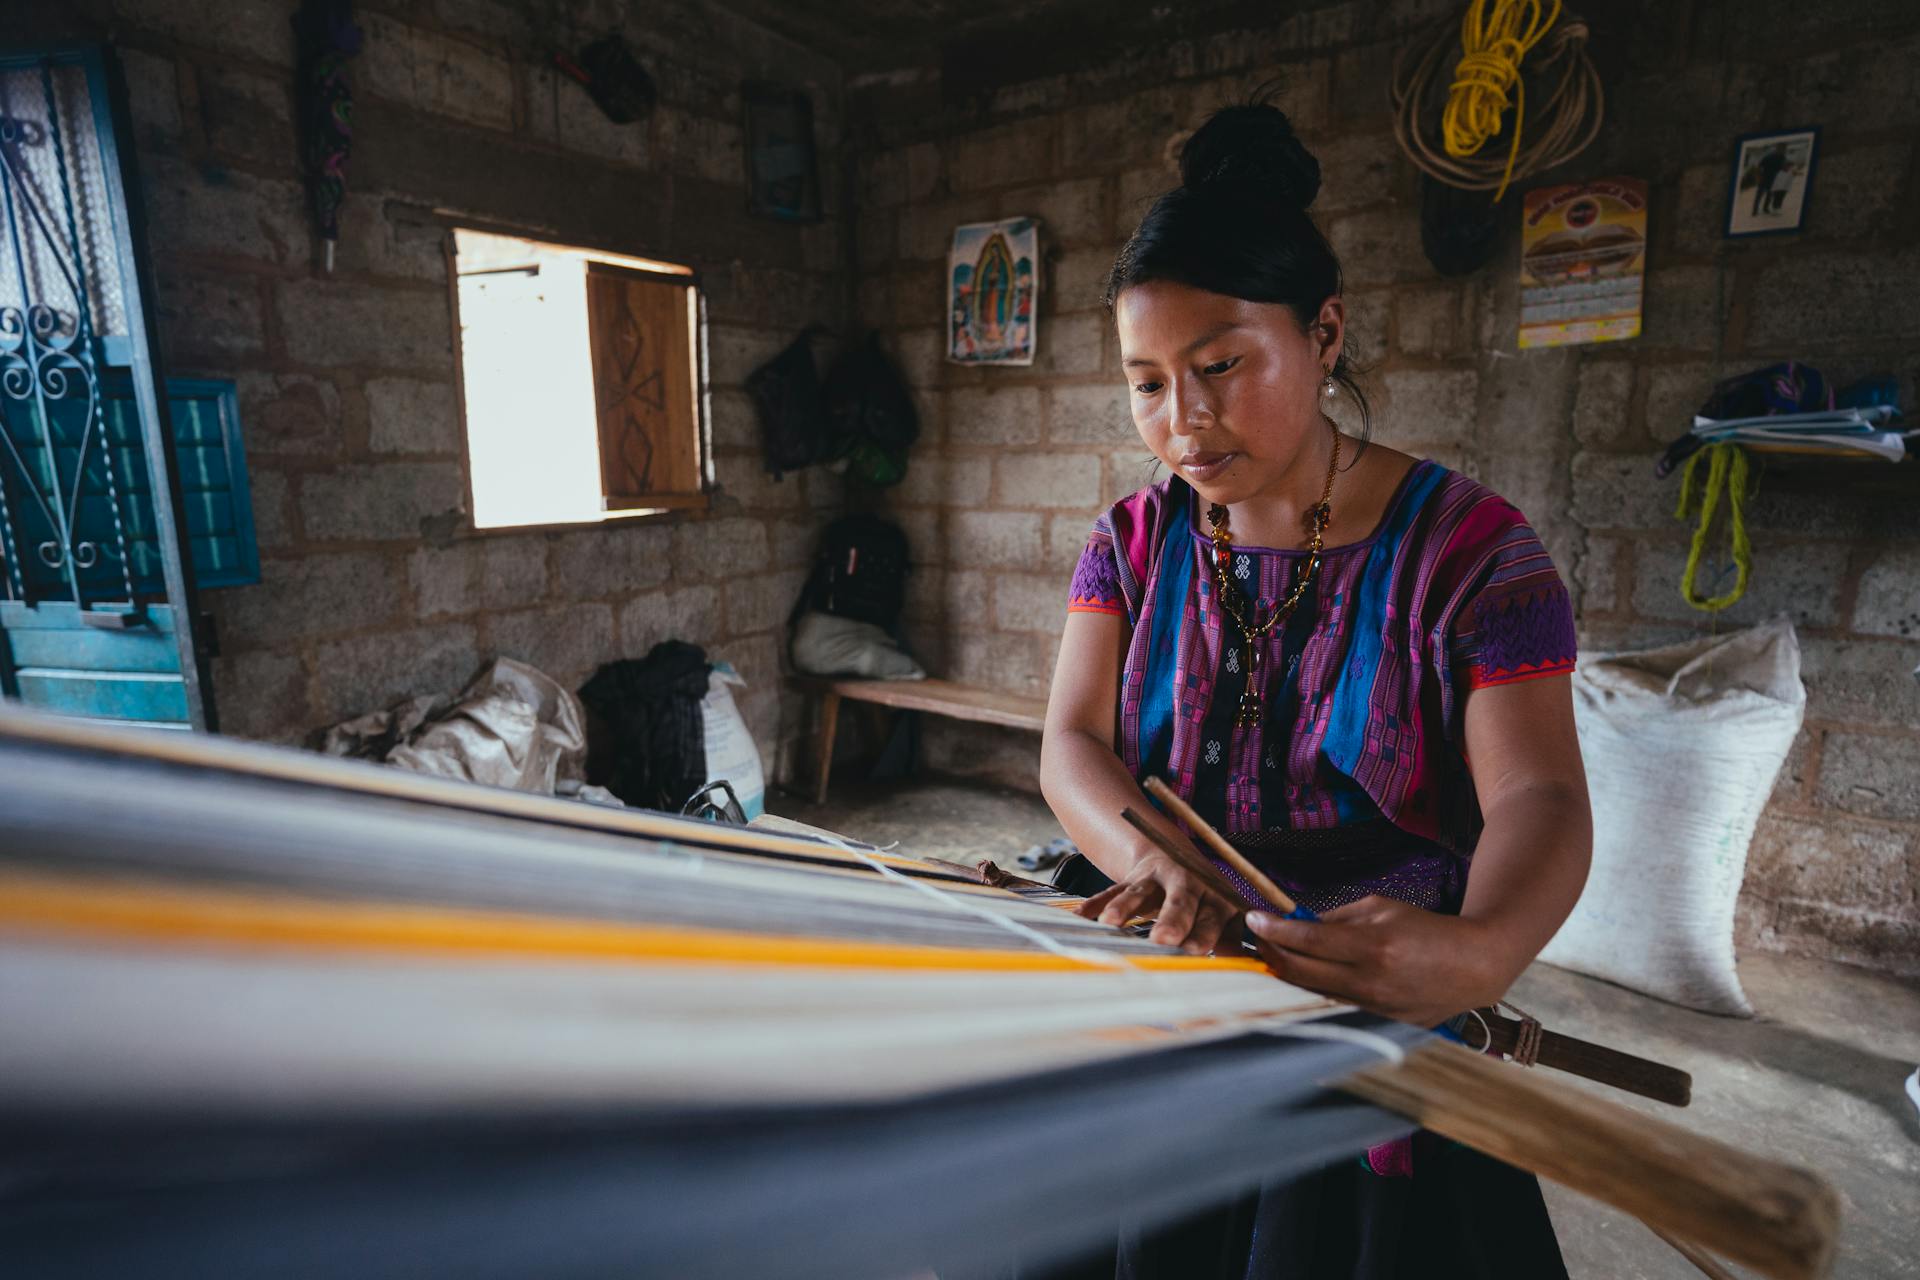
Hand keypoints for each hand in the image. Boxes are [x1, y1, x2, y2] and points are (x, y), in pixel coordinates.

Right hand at [1074, 850, 1246, 955]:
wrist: (1177, 858)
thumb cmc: (1207, 901)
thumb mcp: (1224, 915)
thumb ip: (1231, 939)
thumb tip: (1244, 965)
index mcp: (1216, 898)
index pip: (1212, 918)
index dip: (1205, 934)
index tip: (1196, 952)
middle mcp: (1188, 884)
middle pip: (1180, 901)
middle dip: (1172, 920)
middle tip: (1163, 940)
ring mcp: (1157, 879)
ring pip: (1140, 892)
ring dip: (1125, 907)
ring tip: (1111, 924)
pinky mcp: (1132, 879)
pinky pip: (1112, 890)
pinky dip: (1096, 903)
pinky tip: (1081, 916)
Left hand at [1245, 895, 1511, 1026]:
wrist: (1471, 967)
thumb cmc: (1425, 930)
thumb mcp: (1381, 909)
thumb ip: (1336, 918)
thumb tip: (1297, 924)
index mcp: (1372, 946)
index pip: (1307, 939)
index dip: (1274, 929)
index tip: (1254, 918)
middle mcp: (1369, 981)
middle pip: (1299, 972)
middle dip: (1271, 953)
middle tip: (1257, 938)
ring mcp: (1372, 1008)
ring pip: (1311, 993)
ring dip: (1288, 973)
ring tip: (1276, 955)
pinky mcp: (1378, 1024)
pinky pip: (1334, 1005)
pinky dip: (1315, 990)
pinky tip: (1307, 976)